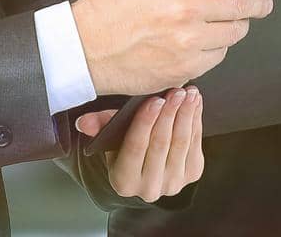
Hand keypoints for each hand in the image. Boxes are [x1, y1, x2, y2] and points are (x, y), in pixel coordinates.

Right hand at [73, 0, 280, 94]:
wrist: (85, 47)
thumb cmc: (115, 6)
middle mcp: (189, 7)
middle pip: (247, 2)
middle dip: (260, 1)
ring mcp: (190, 41)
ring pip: (237, 31)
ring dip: (236, 24)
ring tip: (219, 20)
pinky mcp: (187, 68)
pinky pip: (220, 54)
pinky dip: (216, 46)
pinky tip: (199, 40)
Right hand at [75, 87, 203, 201]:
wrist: (147, 166)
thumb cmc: (126, 147)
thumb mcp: (111, 138)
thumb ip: (99, 126)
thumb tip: (84, 122)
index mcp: (123, 181)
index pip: (135, 147)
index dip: (146, 123)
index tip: (155, 100)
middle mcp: (148, 188)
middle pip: (161, 144)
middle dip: (170, 114)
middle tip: (175, 91)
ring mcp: (173, 184)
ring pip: (181, 143)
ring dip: (186, 115)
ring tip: (187, 93)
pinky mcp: (192, 174)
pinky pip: (195, 143)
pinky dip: (196, 120)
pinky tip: (195, 103)